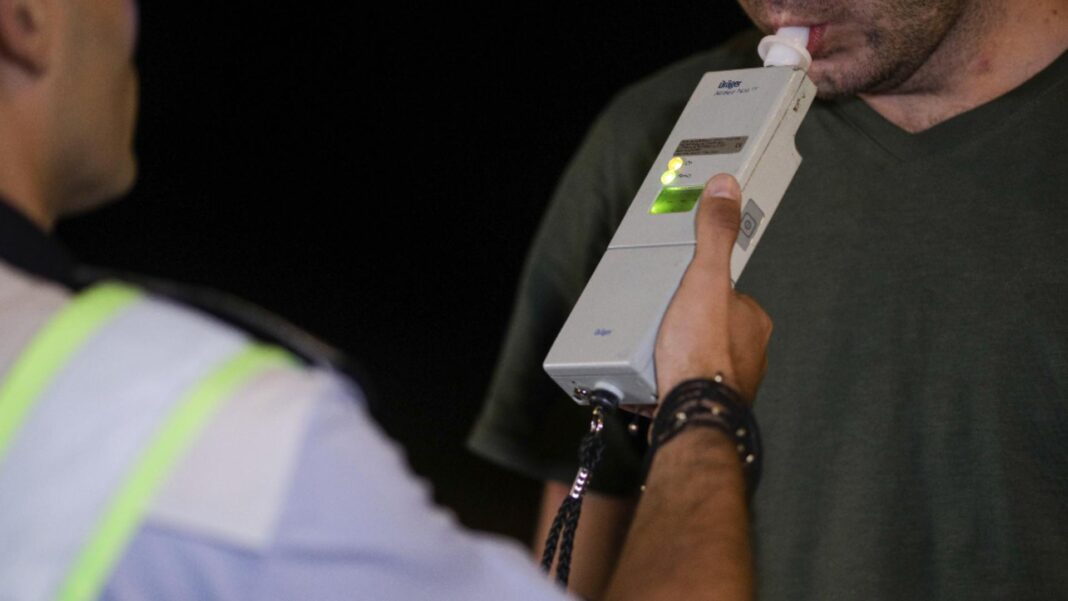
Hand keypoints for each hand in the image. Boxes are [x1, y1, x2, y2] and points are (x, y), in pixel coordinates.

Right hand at [653, 174, 771, 402]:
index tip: (677, 290)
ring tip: (652, 349)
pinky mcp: (707, 400)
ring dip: (675, 352)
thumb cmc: (702, 352)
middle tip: (658, 322)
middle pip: (708, 321)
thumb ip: (714, 234)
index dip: (696, 285)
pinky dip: (669, 379)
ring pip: (697, 353)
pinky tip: (653, 377)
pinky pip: (685, 382)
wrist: (693, 412)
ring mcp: (729, 377)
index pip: (723, 289)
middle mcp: (748, 350)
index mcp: (752, 319)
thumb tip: (726, 190)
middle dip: (682, 322)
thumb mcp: (705, 278)